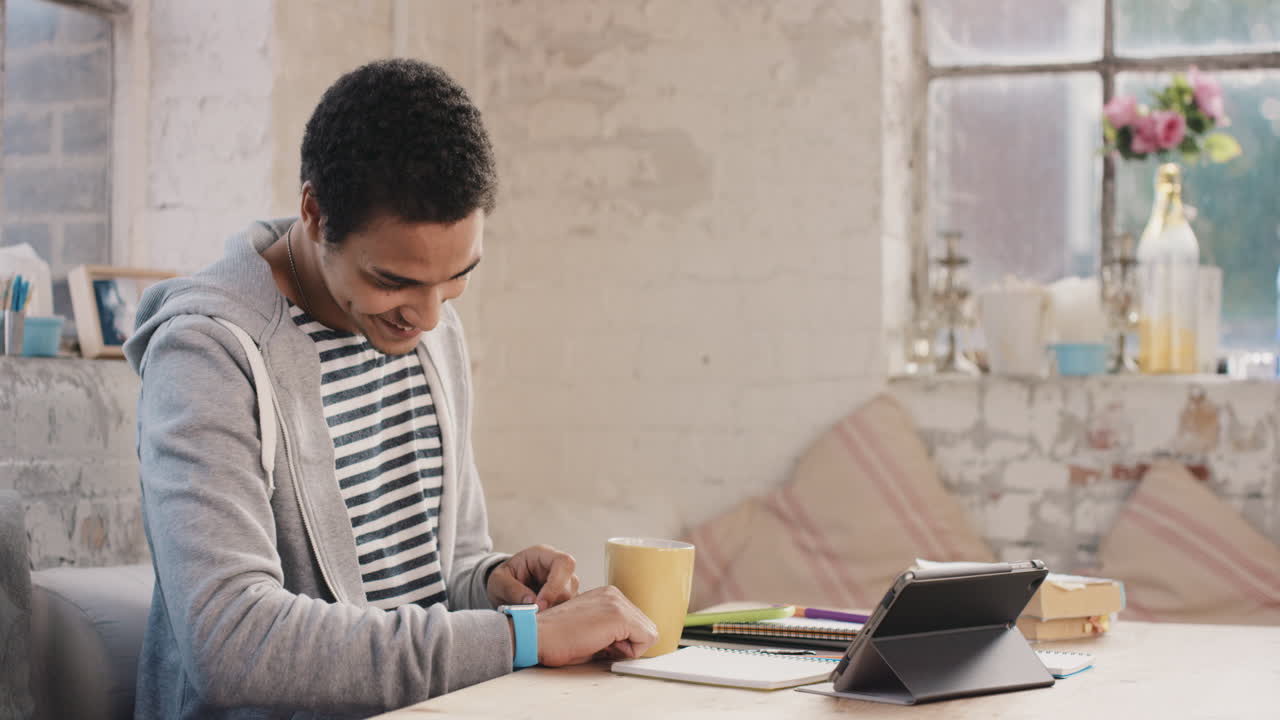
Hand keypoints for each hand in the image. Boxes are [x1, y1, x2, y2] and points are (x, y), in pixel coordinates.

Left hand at [487, 544, 579, 610]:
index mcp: (544, 555)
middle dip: (552, 603)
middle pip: (570, 585)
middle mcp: (560, 569)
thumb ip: (511, 589)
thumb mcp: (498, 581)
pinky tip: (538, 622)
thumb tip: (531, 602)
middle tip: (533, 616)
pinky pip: (567, 612)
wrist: (503, 589)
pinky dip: (553, 619)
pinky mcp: (566, 602)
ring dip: (552, 613)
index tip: (540, 604)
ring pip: (571, 601)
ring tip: (532, 618)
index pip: (563, 563)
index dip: (556, 584)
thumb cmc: (503, 580)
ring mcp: (566, 586)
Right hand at [535, 586, 658, 665]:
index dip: (623, 642)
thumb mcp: (591, 630)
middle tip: (598, 645)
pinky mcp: (618, 615)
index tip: (600, 643)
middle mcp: (614, 594)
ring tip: (598, 644)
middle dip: (627, 644)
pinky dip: (628, 652)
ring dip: (627, 648)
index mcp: (607, 595)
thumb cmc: (556, 638)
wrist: (536, 636)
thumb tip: (633, 645)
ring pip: (648, 634)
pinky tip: (602, 646)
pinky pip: (646, 640)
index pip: (636, 624)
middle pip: (645, 628)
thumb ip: (613, 632)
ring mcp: (617, 602)